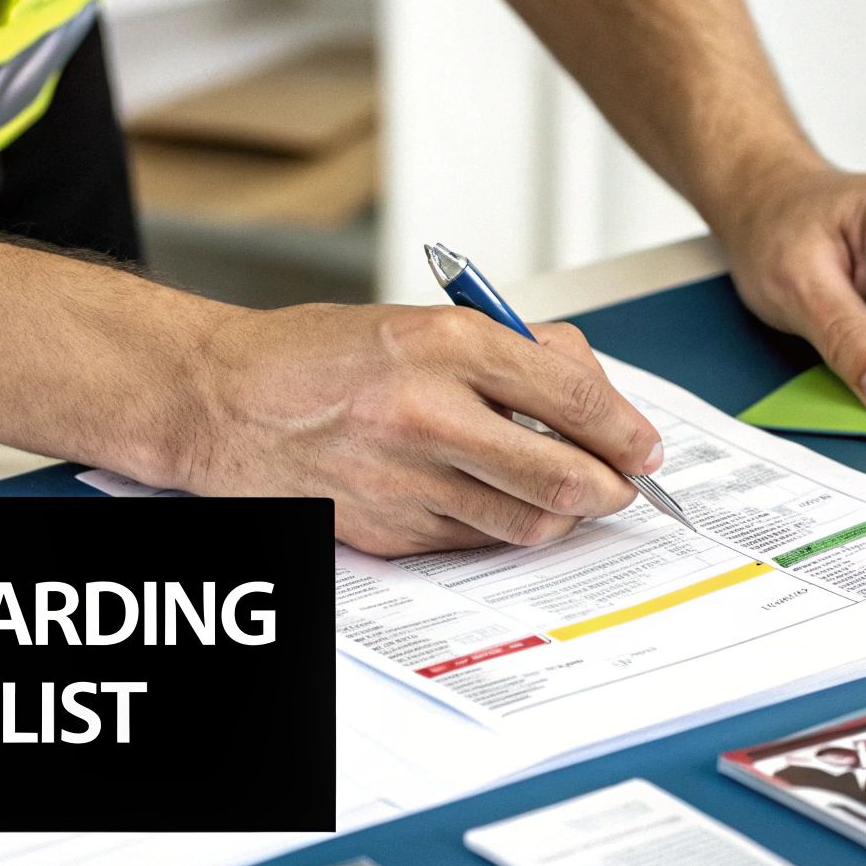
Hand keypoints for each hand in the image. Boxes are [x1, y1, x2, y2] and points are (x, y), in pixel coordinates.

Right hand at [149, 303, 663, 556]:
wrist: (221, 399)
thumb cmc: (316, 357)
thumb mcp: (420, 322)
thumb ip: (510, 351)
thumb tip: (591, 390)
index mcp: (443, 345)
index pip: (572, 393)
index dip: (625, 428)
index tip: (643, 445)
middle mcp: (426, 413)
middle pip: (563, 476)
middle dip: (612, 488)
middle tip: (623, 485)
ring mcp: (404, 480)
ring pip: (526, 522)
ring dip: (562, 515)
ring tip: (562, 495)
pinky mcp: (385, 530)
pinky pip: (475, 542)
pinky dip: (500, 527)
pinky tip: (492, 501)